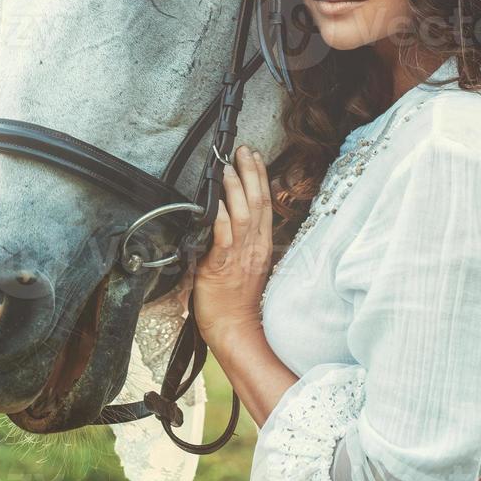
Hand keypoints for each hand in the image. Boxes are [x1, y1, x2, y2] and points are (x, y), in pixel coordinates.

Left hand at [193, 144, 273, 350]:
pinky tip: (216, 203)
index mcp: (262, 246)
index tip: (255, 158)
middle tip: (243, 151)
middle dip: (251, 173)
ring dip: (235, 189)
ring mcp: (240, 256)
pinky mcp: (221, 266)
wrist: (236, 329)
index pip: (265, 205)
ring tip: (229, 168)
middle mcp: (255, 247)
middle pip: (257, 203)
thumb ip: (244, 243)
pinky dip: (220, 218)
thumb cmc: (239, 301)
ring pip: (243, 214)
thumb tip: (232, 219)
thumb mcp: (248, 266)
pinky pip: (223, 237)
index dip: (261, 179)